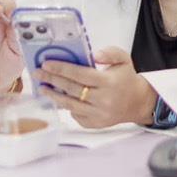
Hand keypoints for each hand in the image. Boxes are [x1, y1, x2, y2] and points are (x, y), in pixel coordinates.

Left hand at [38, 47, 158, 128]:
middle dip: (52, 80)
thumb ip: (109, 53)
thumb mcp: (123, 59)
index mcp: (108, 82)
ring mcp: (99, 114)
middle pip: (71, 89)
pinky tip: (58, 98)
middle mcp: (103, 100)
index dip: (61, 69)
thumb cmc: (126, 79)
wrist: (138, 103)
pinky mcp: (95, 124)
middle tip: (38, 73)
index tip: (46, 64)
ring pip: (70, 105)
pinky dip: (66, 107)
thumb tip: (93, 55)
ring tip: (42, 87)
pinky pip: (76, 116)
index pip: (80, 75)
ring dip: (54, 95)